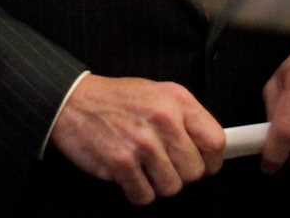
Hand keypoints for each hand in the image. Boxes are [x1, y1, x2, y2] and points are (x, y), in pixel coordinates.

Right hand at [49, 75, 224, 205]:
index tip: (204, 164)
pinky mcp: (121, 163)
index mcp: (177, 100)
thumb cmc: (117, 99)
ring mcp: (142, 143)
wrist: (74, 101)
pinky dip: (137, 190)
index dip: (212, 160)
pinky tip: (129, 173)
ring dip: (158, 183)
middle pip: (195, 171)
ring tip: (144, 166)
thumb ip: (184, 117)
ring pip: (171, 187)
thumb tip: (208, 147)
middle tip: (166, 164)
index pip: (215, 141)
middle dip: (181, 173)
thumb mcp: (158, 93)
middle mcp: (163, 120)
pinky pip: (144, 196)